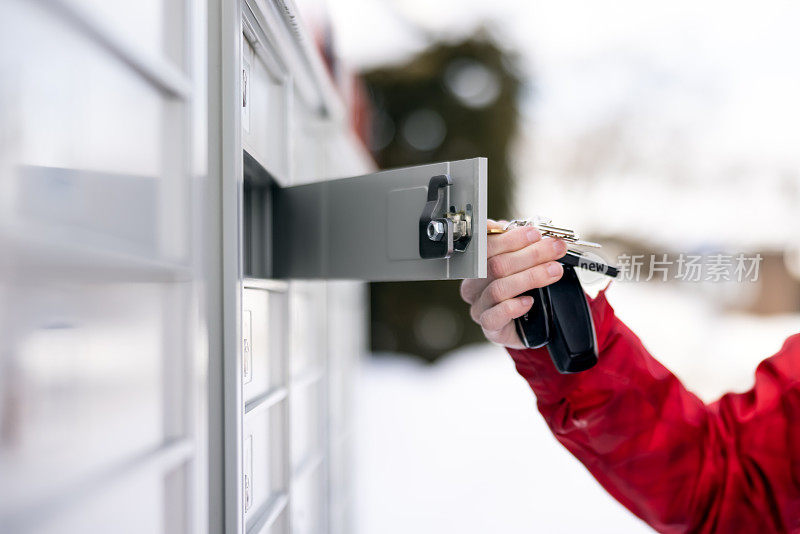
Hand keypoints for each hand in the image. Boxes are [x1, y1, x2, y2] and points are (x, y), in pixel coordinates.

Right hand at [460, 220, 567, 348]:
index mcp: (477, 266)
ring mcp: (480, 308)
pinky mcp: (490, 328)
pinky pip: (495, 317)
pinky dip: (513, 307)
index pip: (485, 247)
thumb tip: (524, 229)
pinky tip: (529, 301)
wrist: (532, 324)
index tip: (534, 233)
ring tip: (553, 271)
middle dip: (530, 254)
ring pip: (498, 289)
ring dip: (530, 277)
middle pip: (495, 266)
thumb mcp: (523, 263)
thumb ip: (519, 246)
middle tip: (555, 248)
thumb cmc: (524, 289)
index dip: (510, 238)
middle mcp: (474, 287)